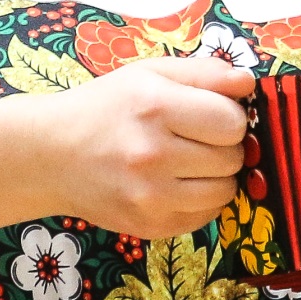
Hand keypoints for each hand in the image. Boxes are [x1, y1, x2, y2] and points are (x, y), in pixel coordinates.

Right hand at [41, 56, 253, 239]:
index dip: (228, 116)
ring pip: (225, 191)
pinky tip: (175, 184)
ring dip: (216, 176)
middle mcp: (153, 154)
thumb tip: (249, 83)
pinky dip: (200, 200)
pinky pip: (206, 217)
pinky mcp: (150, 227)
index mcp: (155, 107)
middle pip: (233, 158)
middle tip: (194, 138)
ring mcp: (151, 197)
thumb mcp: (149, 74)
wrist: (50, 155)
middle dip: (223, 146)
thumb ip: (204, 72)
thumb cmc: (105, 107)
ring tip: (187, 162)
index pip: (232, 122)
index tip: (209, 114)